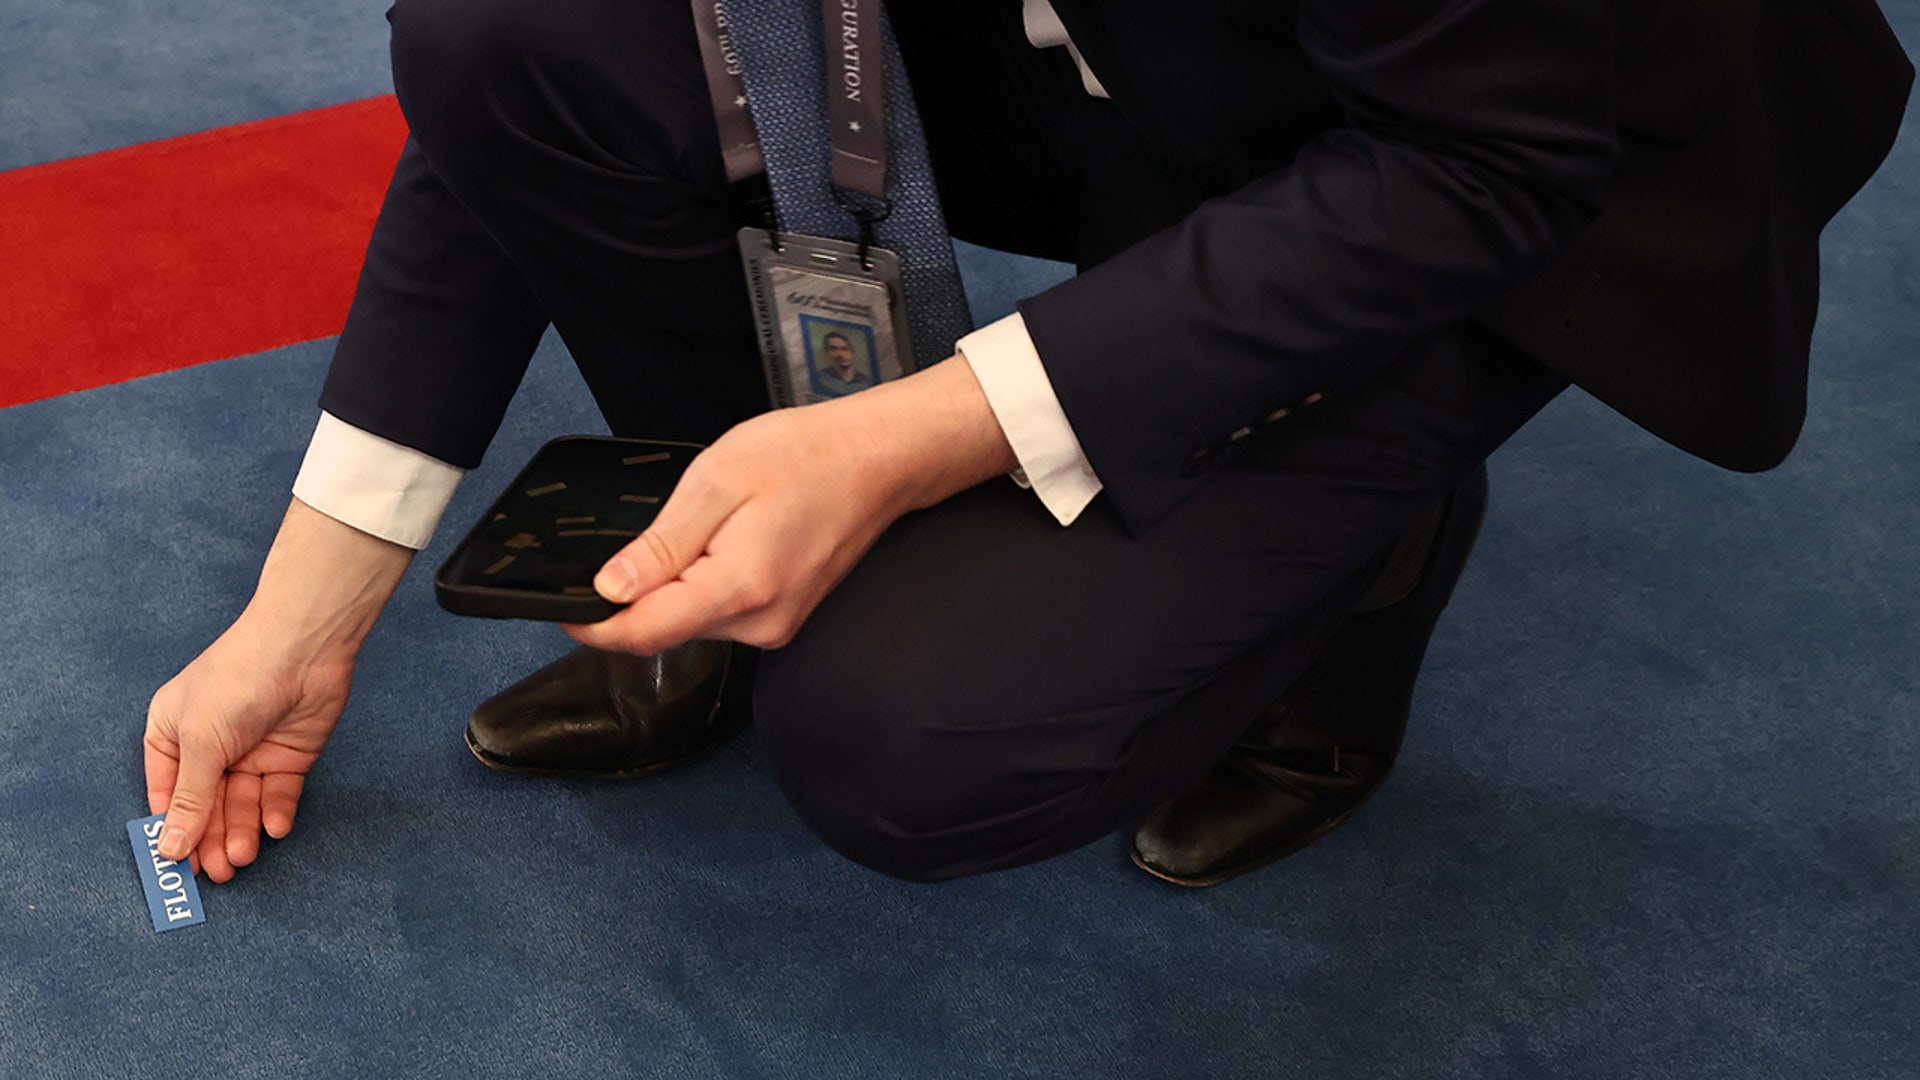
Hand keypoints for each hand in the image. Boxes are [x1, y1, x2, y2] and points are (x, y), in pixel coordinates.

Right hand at [142, 498, 412, 878]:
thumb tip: (170, 848)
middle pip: (207, 805)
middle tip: (219, 873)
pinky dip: (275, 813)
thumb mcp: (201, 743)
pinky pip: (277, 794)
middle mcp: (209, 747)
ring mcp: (249, 752)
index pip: (168, 794)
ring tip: (243, 856)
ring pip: (241, 805)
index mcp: (171, 735)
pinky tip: (274, 829)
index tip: (179, 868)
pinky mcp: (288, 756)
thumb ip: (191, 799)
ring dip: (241, 831)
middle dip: (212, 838)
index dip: (174, 830)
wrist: (301, 650)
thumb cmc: (236, 683)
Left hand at [565, 357, 1016, 654]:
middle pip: (666, 629)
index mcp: (739, 588)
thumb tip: (610, 590)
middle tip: (645, 530)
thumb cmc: (806, 457)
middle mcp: (761, 623)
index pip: (643, 633)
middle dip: (637, 593)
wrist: (878, 460)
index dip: (591, 624)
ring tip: (706, 523)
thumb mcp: (716, 482)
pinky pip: (723, 612)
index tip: (557, 603)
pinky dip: (705, 583)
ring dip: (675, 585)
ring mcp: (777, 625)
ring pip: (693, 621)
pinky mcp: (785, 617)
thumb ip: (661, 545)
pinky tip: (727, 539)